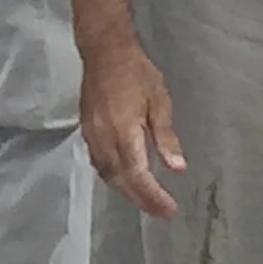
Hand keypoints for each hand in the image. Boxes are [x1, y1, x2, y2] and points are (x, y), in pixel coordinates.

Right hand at [80, 39, 184, 218]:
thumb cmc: (137, 72)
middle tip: (161, 212)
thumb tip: (177, 168)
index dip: (152, 196)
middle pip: (120, 180)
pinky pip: (98, 162)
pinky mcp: (86, 130)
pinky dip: (112, 176)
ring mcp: (91, 135)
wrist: (104, 51)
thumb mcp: (159, 101)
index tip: (168, 210)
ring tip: (145, 201)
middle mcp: (104, 138)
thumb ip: (166, 137)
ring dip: (125, 191)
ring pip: (106, 173)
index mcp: (124, 131)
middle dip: (140, 199)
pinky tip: (123, 178)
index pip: (138, 174)